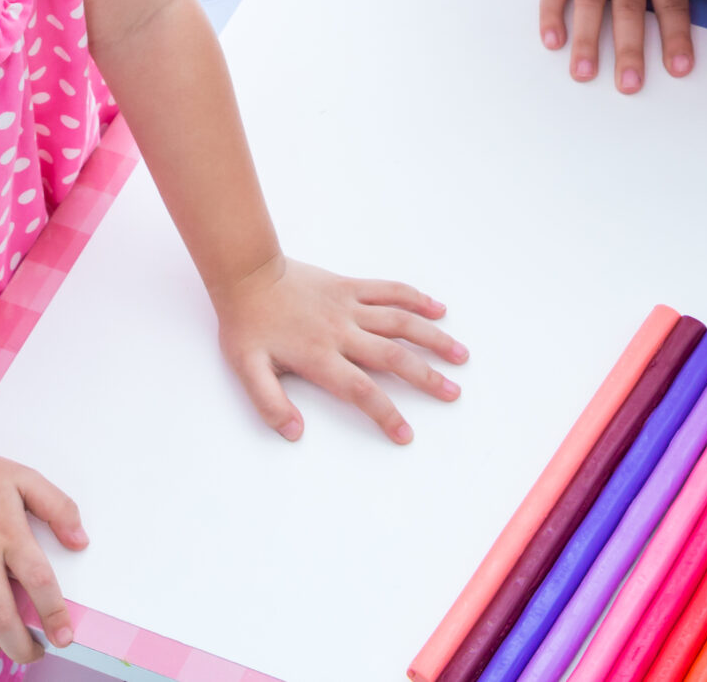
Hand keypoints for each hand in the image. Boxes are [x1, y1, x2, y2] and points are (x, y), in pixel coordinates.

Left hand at [214, 257, 467, 443]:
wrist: (247, 273)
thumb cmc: (246, 324)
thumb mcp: (246, 369)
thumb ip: (269, 403)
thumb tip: (294, 432)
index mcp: (319, 356)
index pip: (361, 390)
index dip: (386, 413)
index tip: (405, 433)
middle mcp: (342, 332)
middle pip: (393, 357)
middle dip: (426, 377)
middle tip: (453, 393)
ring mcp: (350, 307)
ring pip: (401, 322)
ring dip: (433, 338)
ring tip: (460, 354)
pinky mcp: (351, 287)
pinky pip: (389, 291)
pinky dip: (416, 299)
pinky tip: (438, 309)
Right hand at [540, 0, 694, 93]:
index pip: (672, 2)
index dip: (676, 36)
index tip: (680, 69)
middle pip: (629, 11)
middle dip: (630, 50)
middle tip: (630, 86)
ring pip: (590, 4)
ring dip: (587, 41)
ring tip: (584, 75)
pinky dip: (551, 13)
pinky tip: (551, 40)